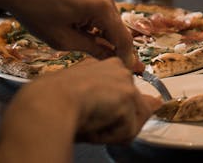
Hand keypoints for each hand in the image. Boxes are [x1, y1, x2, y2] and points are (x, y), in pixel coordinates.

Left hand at [0, 0, 141, 70]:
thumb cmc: (35, 11)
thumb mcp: (61, 38)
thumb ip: (91, 49)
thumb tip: (110, 58)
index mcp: (101, 7)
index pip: (123, 38)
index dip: (126, 57)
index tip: (128, 71)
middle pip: (116, 26)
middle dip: (110, 43)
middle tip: (99, 59)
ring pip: (107, 15)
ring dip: (99, 29)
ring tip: (76, 36)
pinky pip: (99, 4)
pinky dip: (93, 17)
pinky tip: (73, 21)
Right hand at [0, 59, 161, 159]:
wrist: (43, 106)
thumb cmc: (50, 104)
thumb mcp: (85, 102)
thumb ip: (119, 103)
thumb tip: (158, 103)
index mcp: (99, 66)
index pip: (119, 92)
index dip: (109, 111)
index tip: (91, 114)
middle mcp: (116, 68)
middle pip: (131, 107)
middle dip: (115, 121)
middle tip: (87, 120)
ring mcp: (124, 80)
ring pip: (132, 121)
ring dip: (112, 131)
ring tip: (89, 124)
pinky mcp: (128, 96)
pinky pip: (127, 132)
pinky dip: (109, 137)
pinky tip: (91, 125)